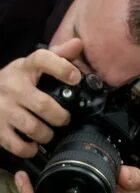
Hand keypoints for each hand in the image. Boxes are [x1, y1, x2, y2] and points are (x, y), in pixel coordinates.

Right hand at [0, 39, 82, 156]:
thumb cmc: (16, 82)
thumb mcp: (32, 67)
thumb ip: (57, 56)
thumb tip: (79, 43)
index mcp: (24, 68)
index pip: (42, 59)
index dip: (61, 68)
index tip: (75, 77)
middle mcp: (12, 86)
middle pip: (44, 106)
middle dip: (61, 117)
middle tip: (63, 118)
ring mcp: (3, 108)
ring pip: (34, 128)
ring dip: (47, 134)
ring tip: (48, 132)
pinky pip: (19, 145)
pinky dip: (30, 149)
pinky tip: (33, 144)